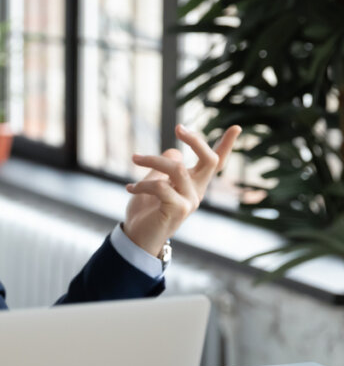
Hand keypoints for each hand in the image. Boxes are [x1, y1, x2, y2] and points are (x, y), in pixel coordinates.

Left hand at [123, 124, 241, 257]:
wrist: (137, 238)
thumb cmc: (146, 211)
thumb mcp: (154, 183)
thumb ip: (164, 169)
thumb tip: (175, 153)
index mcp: (193, 184)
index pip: (214, 164)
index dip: (225, 146)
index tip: (236, 128)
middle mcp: (196, 192)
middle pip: (209, 161)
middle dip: (196, 141)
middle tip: (179, 127)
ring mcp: (189, 202)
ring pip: (177, 168)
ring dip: (152, 159)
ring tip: (135, 158)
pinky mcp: (178, 210)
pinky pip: (161, 186)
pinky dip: (142, 184)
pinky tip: (130, 188)